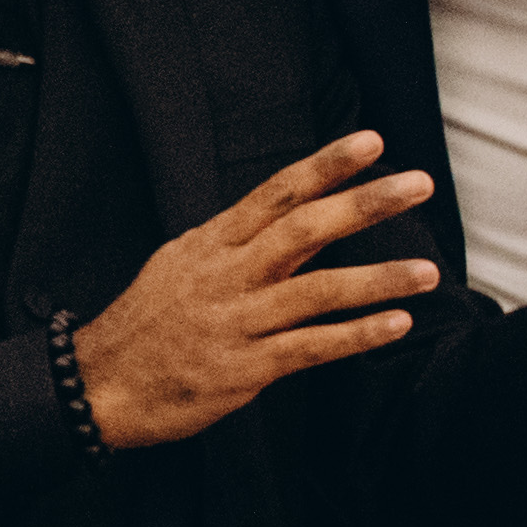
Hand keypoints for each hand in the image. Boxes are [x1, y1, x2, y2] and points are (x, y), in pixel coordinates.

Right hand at [70, 131, 443, 447]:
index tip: (371, 140)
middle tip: (420, 184)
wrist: (97, 386)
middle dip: (364, 204)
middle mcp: (225, 275)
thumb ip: (239, 241)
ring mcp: (235, 322)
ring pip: (316, 290)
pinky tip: (398, 324)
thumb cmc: (149, 323)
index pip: (275, 193)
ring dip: (378, 279)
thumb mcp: (183, 265)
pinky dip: (356, 336)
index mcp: (212, 244)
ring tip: (430, 272)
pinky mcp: (243, 368)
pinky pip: (310, 347)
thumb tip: (289, 213)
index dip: (325, 166)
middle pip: (303, 229)